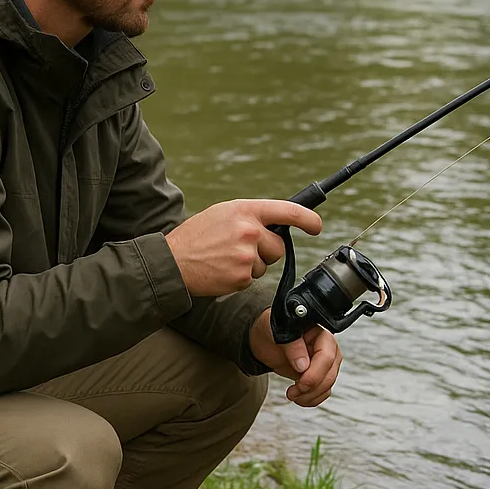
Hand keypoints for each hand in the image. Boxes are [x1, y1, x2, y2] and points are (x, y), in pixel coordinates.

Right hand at [165, 199, 320, 296]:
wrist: (172, 261)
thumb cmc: (198, 236)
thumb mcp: (223, 214)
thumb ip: (249, 216)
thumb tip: (276, 225)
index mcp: (244, 210)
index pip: (286, 210)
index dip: (307, 219)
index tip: (317, 226)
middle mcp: (249, 230)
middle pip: (278, 246)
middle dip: (266, 251)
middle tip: (239, 249)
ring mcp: (246, 255)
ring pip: (266, 265)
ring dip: (251, 265)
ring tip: (225, 258)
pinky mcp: (242, 277)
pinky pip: (252, 279)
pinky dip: (240, 278)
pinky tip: (222, 270)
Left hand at [249, 308, 342, 406]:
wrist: (267, 339)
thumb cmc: (273, 330)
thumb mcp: (278, 332)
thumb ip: (292, 345)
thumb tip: (303, 365)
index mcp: (321, 334)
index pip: (327, 357)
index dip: (314, 374)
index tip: (299, 383)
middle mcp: (328, 348)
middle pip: (329, 375)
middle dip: (310, 388)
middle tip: (292, 393)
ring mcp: (326, 362)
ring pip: (327, 386)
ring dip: (310, 396)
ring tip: (292, 395)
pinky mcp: (320, 374)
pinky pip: (323, 391)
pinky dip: (312, 399)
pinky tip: (299, 397)